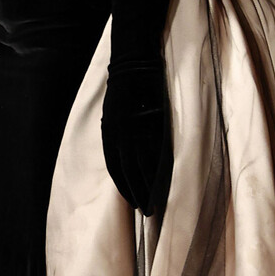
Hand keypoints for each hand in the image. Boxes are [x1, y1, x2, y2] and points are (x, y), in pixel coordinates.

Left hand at [101, 59, 172, 215]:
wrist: (134, 65)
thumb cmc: (122, 88)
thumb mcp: (111, 113)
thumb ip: (116, 134)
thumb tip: (123, 153)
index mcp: (109, 134)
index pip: (116, 169)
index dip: (124, 187)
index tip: (132, 200)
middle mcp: (121, 137)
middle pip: (129, 173)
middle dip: (137, 194)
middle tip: (147, 210)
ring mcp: (139, 132)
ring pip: (144, 168)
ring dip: (150, 188)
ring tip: (156, 203)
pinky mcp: (155, 126)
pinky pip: (158, 154)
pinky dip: (161, 171)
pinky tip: (165, 182)